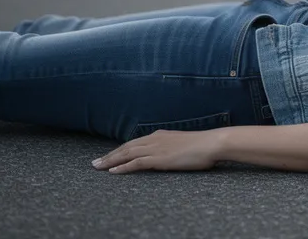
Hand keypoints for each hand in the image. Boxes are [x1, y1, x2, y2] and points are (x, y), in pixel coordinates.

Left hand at [92, 129, 224, 173]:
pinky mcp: (159, 158)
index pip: (134, 143)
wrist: (211, 143)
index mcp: (160, 135)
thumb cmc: (203, 146)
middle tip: (95, 163)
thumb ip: (172, 147)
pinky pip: (136, 162)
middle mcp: (155, 139)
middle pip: (126, 147)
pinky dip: (123, 167)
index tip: (108, 156)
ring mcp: (156, 148)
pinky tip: (113, 171)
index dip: (119, 150)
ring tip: (98, 167)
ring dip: (110, 161)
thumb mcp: (184, 144)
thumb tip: (170, 153)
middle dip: (109, 155)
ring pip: (127, 154)